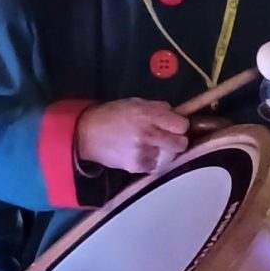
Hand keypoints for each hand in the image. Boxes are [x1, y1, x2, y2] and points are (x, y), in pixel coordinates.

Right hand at [74, 97, 193, 174]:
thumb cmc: (113, 115)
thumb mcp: (136, 103)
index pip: (182, 125)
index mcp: (148, 114)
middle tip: (166, 137)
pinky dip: (151, 160)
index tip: (174, 126)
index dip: (180, 125)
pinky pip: (156, 165)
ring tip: (148, 145)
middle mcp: (148, 134)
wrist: (87, 134)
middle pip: (181, 144)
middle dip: (177, 140)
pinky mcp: (137, 167)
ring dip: (163, 151)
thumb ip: (159, 108)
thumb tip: (178, 115)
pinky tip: (140, 153)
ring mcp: (143, 152)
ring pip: (169, 156)